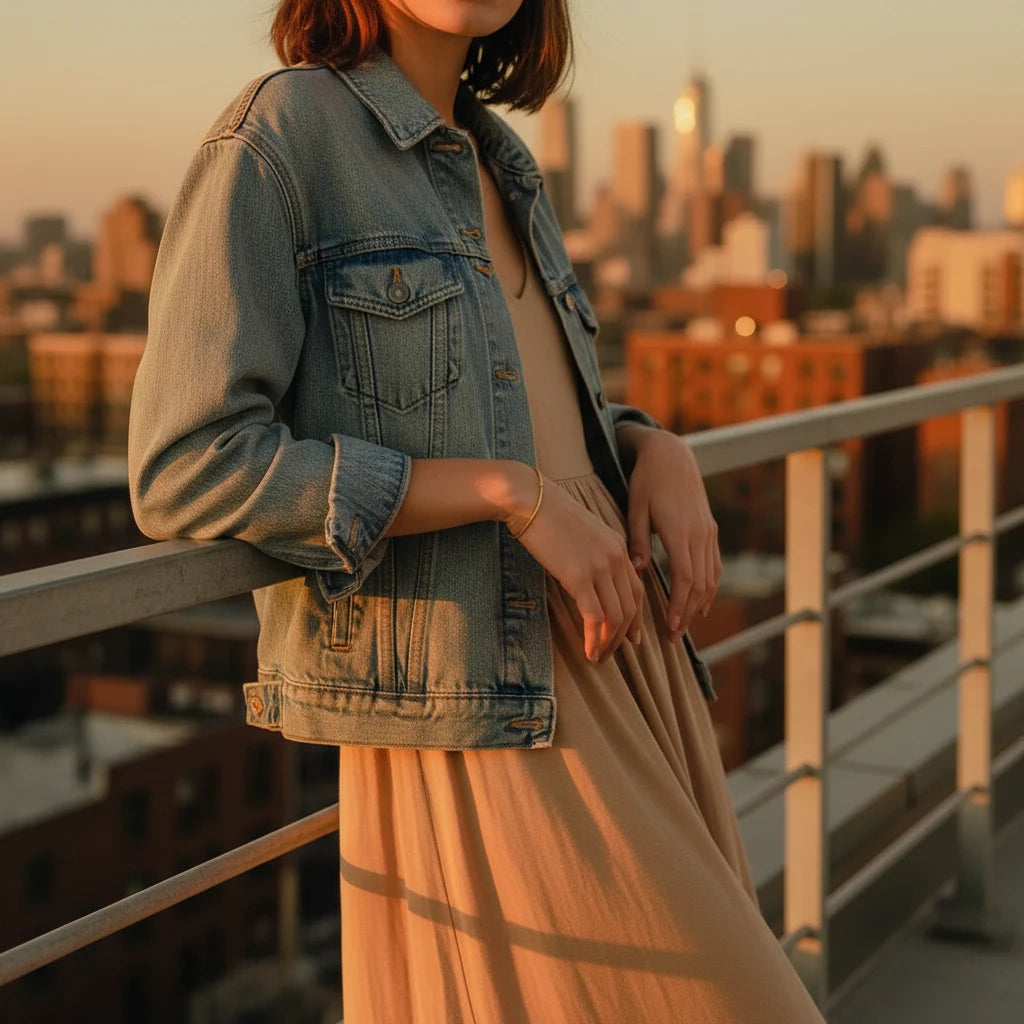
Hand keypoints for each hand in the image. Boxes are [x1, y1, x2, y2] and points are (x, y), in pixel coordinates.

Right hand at [504, 465, 644, 662]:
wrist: (529, 500)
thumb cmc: (548, 515)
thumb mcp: (582, 532)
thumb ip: (595, 553)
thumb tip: (591, 580)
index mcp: (618, 545)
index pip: (636, 589)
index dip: (635, 618)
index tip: (631, 637)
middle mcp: (616, 556)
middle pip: (630, 607)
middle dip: (622, 636)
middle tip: (611, 654)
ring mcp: (599, 566)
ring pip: (615, 616)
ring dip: (608, 642)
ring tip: (598, 657)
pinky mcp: (579, 576)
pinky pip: (595, 617)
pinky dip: (594, 638)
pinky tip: (588, 651)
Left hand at [617, 424, 720, 642]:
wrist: (672, 456)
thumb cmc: (647, 482)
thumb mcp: (636, 509)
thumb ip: (637, 541)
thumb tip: (637, 570)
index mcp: (680, 531)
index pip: (685, 578)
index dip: (680, 605)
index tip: (671, 626)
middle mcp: (699, 534)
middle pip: (700, 584)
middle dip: (688, 613)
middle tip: (674, 636)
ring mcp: (708, 532)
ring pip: (711, 576)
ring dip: (700, 604)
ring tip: (685, 626)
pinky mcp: (711, 529)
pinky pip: (714, 564)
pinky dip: (710, 586)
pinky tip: (701, 601)